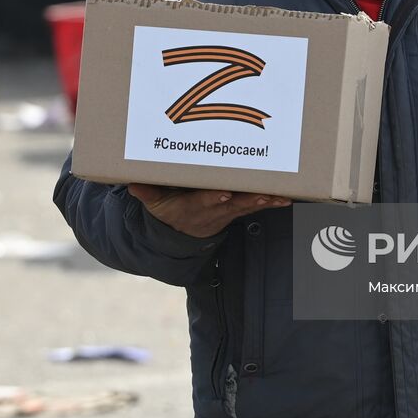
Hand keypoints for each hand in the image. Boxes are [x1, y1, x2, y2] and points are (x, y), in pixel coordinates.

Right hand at [127, 184, 290, 238]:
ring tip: (279, 196)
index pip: (203, 203)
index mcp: (191, 208)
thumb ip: (147, 193)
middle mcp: (213, 212)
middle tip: (262, 194)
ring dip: (263, 201)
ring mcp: (227, 212)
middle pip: (232, 205)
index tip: (223, 194)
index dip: (213, 199)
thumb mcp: (154, 203)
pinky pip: (256, 206)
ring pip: (248, 206)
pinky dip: (271, 202)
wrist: (181, 233)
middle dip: (247, 200)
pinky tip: (286, 198)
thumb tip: (132, 183)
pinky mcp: (238, 210)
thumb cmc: (169, 210)